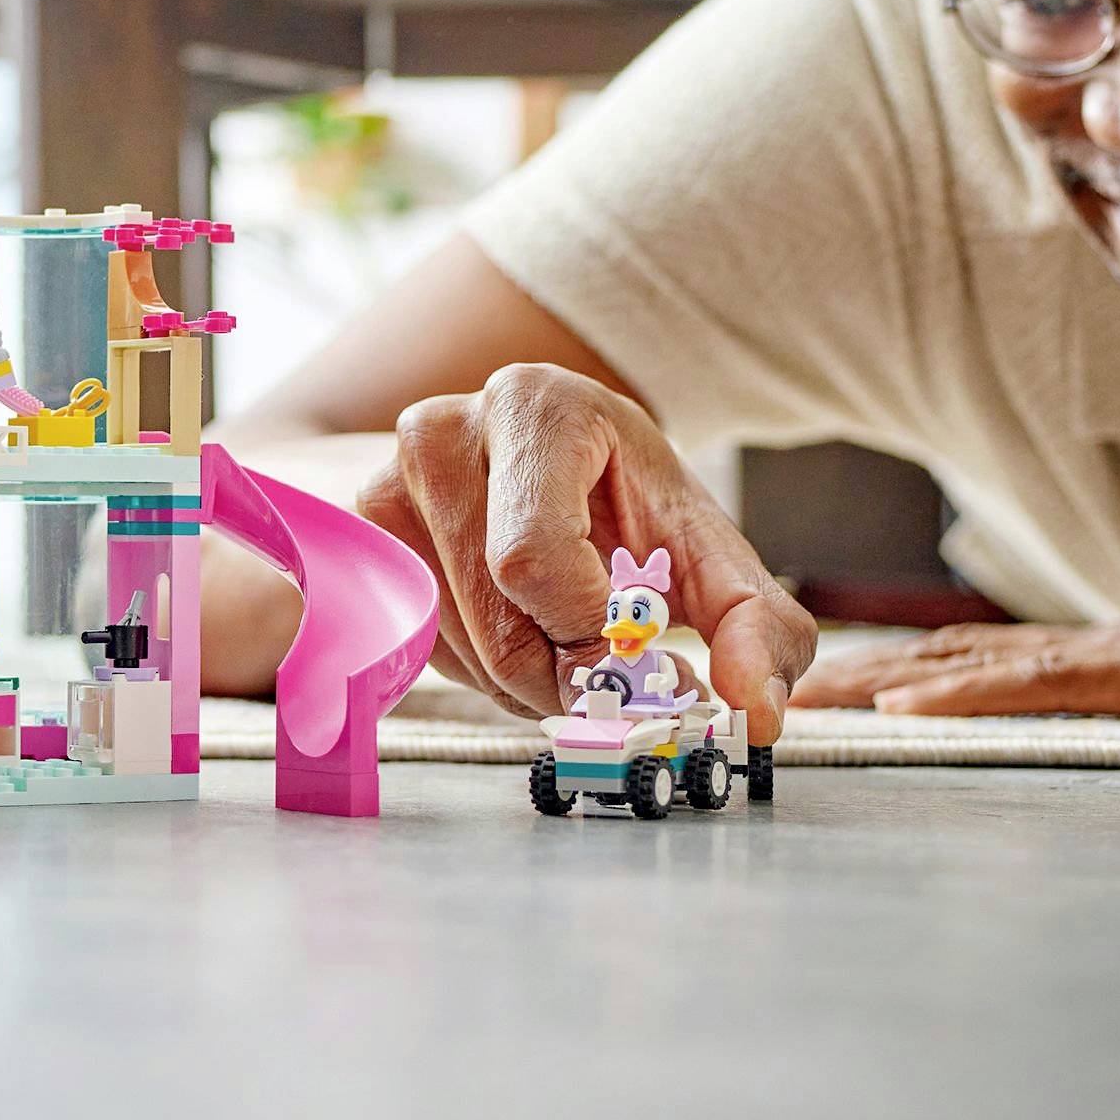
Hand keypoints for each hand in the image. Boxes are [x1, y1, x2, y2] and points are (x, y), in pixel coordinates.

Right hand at [354, 365, 816, 737]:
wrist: (556, 462)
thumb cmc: (629, 501)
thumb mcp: (709, 551)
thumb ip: (758, 625)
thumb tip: (755, 712)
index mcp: (533, 407)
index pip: (533, 561)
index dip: (591, 638)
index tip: (644, 665)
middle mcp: (440, 431)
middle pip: (496, 617)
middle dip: (570, 677)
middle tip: (618, 682)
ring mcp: (386, 483)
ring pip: (459, 645)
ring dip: (529, 683)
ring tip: (571, 644)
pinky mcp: (362, 539)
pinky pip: (423, 647)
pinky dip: (482, 672)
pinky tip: (520, 634)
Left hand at [789, 566, 1119, 720]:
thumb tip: (1107, 742)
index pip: (987, 661)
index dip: (899, 672)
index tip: (823, 697)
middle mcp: (1119, 648)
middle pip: (960, 656)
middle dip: (861, 680)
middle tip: (769, 698)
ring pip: (987, 664)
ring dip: (886, 684)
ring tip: (805, 703)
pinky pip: (1060, 685)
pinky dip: (976, 693)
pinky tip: (911, 707)